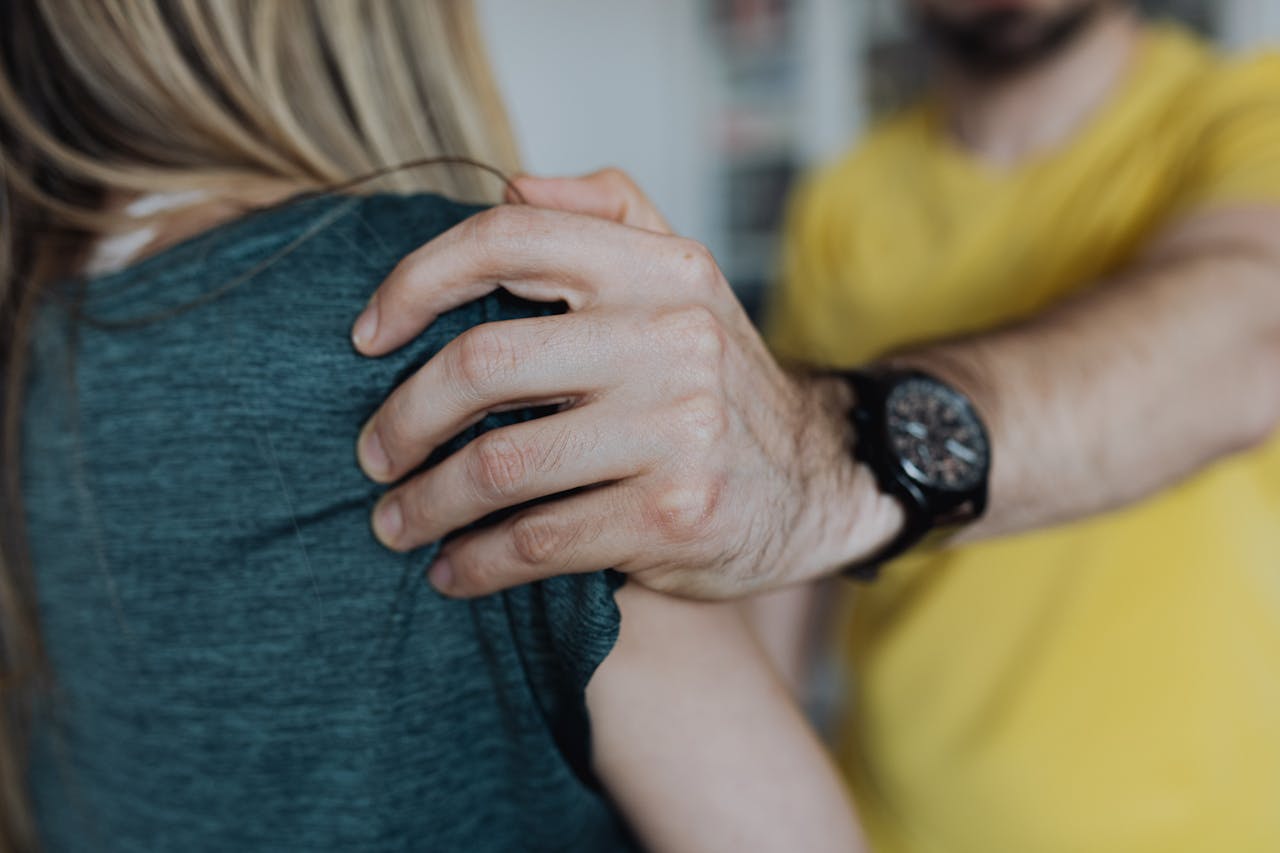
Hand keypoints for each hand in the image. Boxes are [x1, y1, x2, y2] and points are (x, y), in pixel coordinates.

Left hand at [351, 169, 901, 598]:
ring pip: (499, 466)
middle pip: (484, 363)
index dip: (416, 281)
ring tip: (396, 523)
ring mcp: (677, 428)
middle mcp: (672, 336)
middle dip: (404, 418)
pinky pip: (537, 541)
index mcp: (659, 267)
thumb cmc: (719, 383)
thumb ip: (610, 215)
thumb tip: (514, 184)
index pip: (508, 238)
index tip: (367, 337)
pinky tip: (454, 571)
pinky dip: (477, 564)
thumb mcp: (686, 280)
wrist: (820, 480)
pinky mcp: (673, 514)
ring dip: (425, 504)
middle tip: (374, 455)